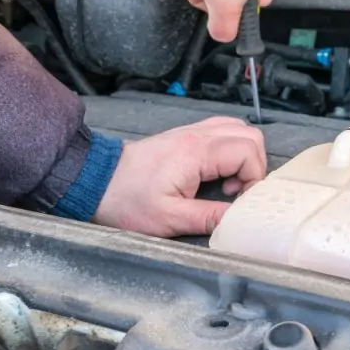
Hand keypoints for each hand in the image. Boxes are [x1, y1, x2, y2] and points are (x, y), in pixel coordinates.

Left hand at [93, 117, 266, 237]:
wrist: (96, 182)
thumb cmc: (127, 200)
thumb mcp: (170, 219)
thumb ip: (210, 218)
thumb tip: (240, 220)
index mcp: (196, 152)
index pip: (248, 152)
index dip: (253, 178)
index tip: (239, 199)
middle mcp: (196, 135)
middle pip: (250, 136)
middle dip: (254, 166)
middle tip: (238, 192)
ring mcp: (191, 132)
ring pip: (238, 130)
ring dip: (244, 156)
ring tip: (228, 184)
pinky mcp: (185, 136)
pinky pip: (221, 131)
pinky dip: (230, 150)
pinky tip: (217, 173)